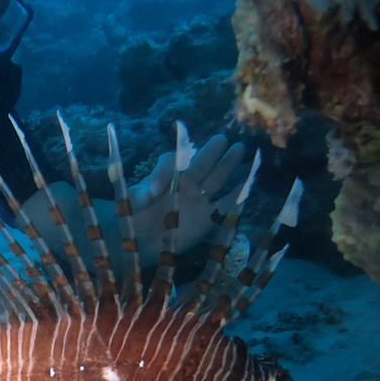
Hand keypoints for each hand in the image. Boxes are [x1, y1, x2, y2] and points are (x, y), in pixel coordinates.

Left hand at [128, 134, 246, 252]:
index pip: (171, 163)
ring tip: (239, 149)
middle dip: (210, 152)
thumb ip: (137, 196)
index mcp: (166, 176)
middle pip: (200, 164)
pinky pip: (225, 205)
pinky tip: (248, 183)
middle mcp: (185, 183)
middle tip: (221, 139)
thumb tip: (147, 193)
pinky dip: (236, 195)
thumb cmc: (135, 218)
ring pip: (215, 179)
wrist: (143, 241)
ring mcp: (198, 199)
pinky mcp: (207, 218)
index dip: (165, 171)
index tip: (155, 191)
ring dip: (226, 165)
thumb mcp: (131, 204)